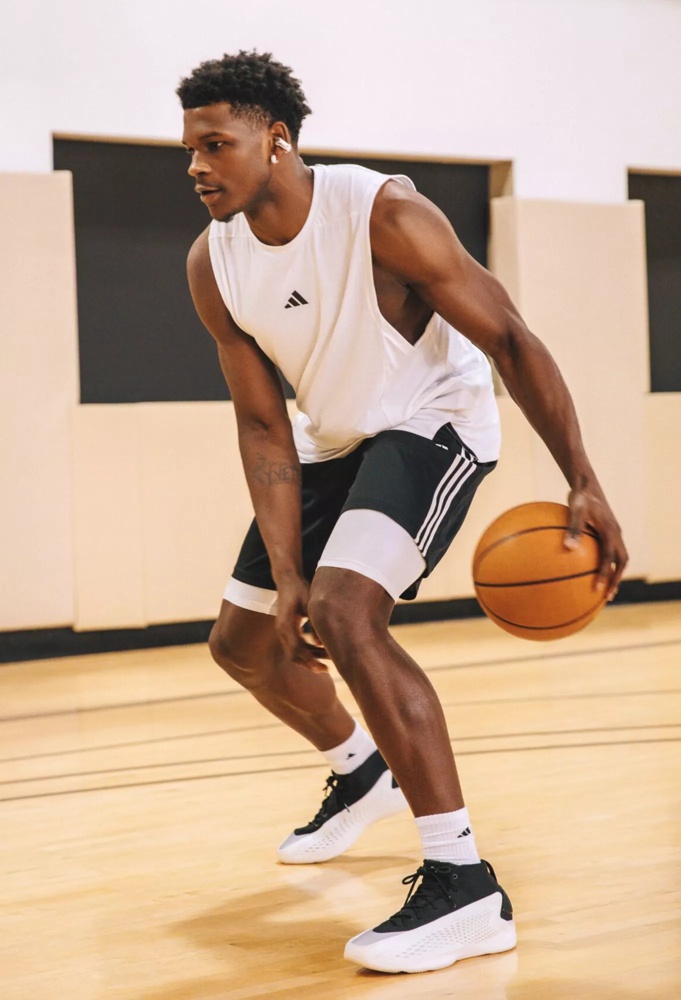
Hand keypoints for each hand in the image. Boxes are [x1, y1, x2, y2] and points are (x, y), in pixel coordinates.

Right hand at [274, 574, 329, 672]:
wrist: (287, 580)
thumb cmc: (300, 590)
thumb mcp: (310, 604)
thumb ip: (314, 622)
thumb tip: (321, 643)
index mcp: (286, 625)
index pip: (296, 650)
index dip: (309, 661)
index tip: (321, 668)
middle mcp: (281, 630)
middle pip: (293, 655)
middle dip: (309, 664)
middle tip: (326, 670)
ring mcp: (282, 631)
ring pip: (294, 652)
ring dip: (309, 658)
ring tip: (326, 663)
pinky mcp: (286, 629)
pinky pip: (295, 645)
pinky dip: (307, 651)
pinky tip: (320, 651)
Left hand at [565, 484, 628, 601]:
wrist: (587, 484)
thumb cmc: (580, 496)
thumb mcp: (575, 509)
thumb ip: (573, 528)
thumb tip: (568, 548)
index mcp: (610, 531)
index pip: (609, 558)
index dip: (604, 575)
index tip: (598, 590)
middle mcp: (616, 534)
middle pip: (621, 562)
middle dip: (615, 579)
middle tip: (607, 596)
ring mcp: (614, 533)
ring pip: (619, 558)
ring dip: (614, 573)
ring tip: (605, 590)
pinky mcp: (608, 532)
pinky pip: (611, 551)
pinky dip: (607, 564)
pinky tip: (591, 570)